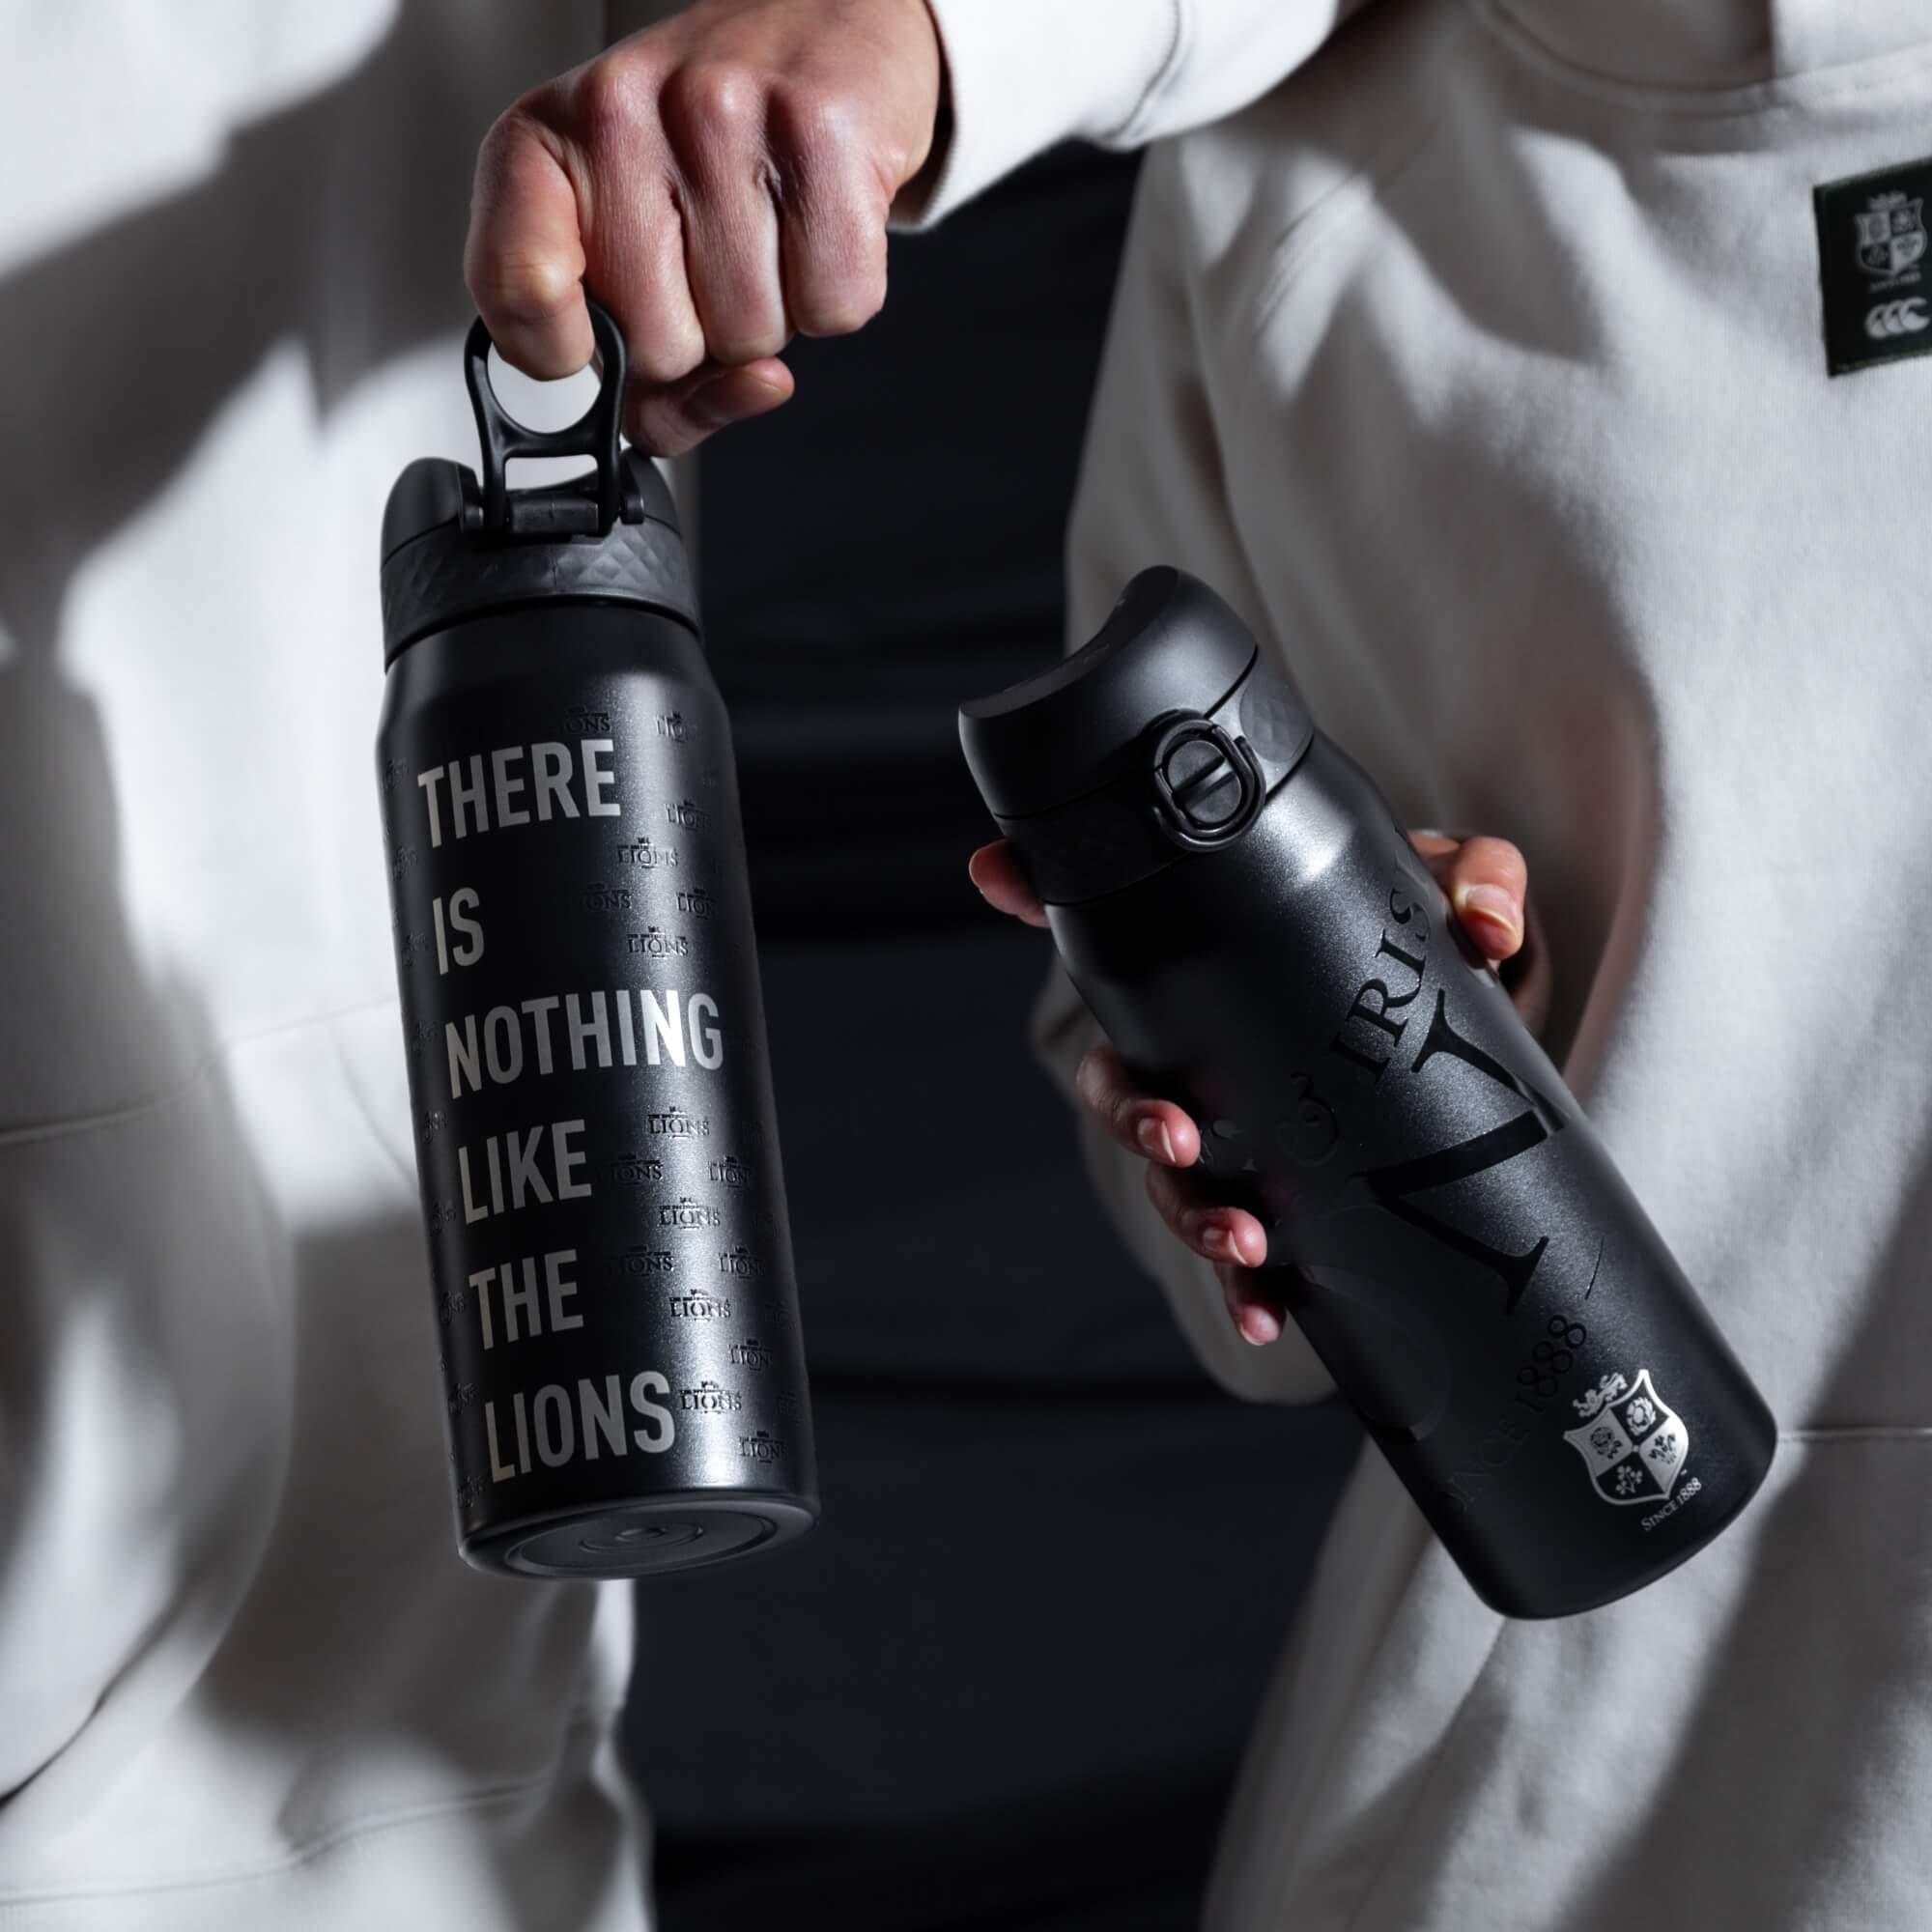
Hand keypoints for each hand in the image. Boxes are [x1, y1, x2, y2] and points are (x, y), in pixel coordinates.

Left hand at [465, 0, 943, 455]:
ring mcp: (721, 116)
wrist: (825, 19)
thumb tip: (685, 414)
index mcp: (544, 141)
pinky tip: (817, 225)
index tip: (593, 343)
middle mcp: (621, 115)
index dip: (566, 353)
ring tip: (767, 229)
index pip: (517, 292)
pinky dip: (837, 294)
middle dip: (702, 341)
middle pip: (659, 350)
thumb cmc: (712, 136)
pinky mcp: (820, 133)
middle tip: (713, 266)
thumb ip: (625, 349)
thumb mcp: (627, 227)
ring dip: (776, 315)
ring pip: (751, 339)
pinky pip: (832, 307)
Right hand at [968, 828, 1550, 1347]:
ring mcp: (1238, 1128)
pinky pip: (1249, 1252)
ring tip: (1243, 1246)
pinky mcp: (1292, 1195)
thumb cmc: (1438, 943)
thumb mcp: (1459, 897)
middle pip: (1121, 1082)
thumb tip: (1485, 928)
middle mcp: (1204, 1047)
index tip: (998, 874)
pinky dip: (1246, 1293)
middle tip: (1180, 1137)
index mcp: (1221, 962)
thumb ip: (1478, 880)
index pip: (1111, 923)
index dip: (1041, 893)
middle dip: (1132, 1118)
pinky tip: (1267, 1317)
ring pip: (1175, 1179)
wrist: (1483, 1027)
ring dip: (1191, 1218)